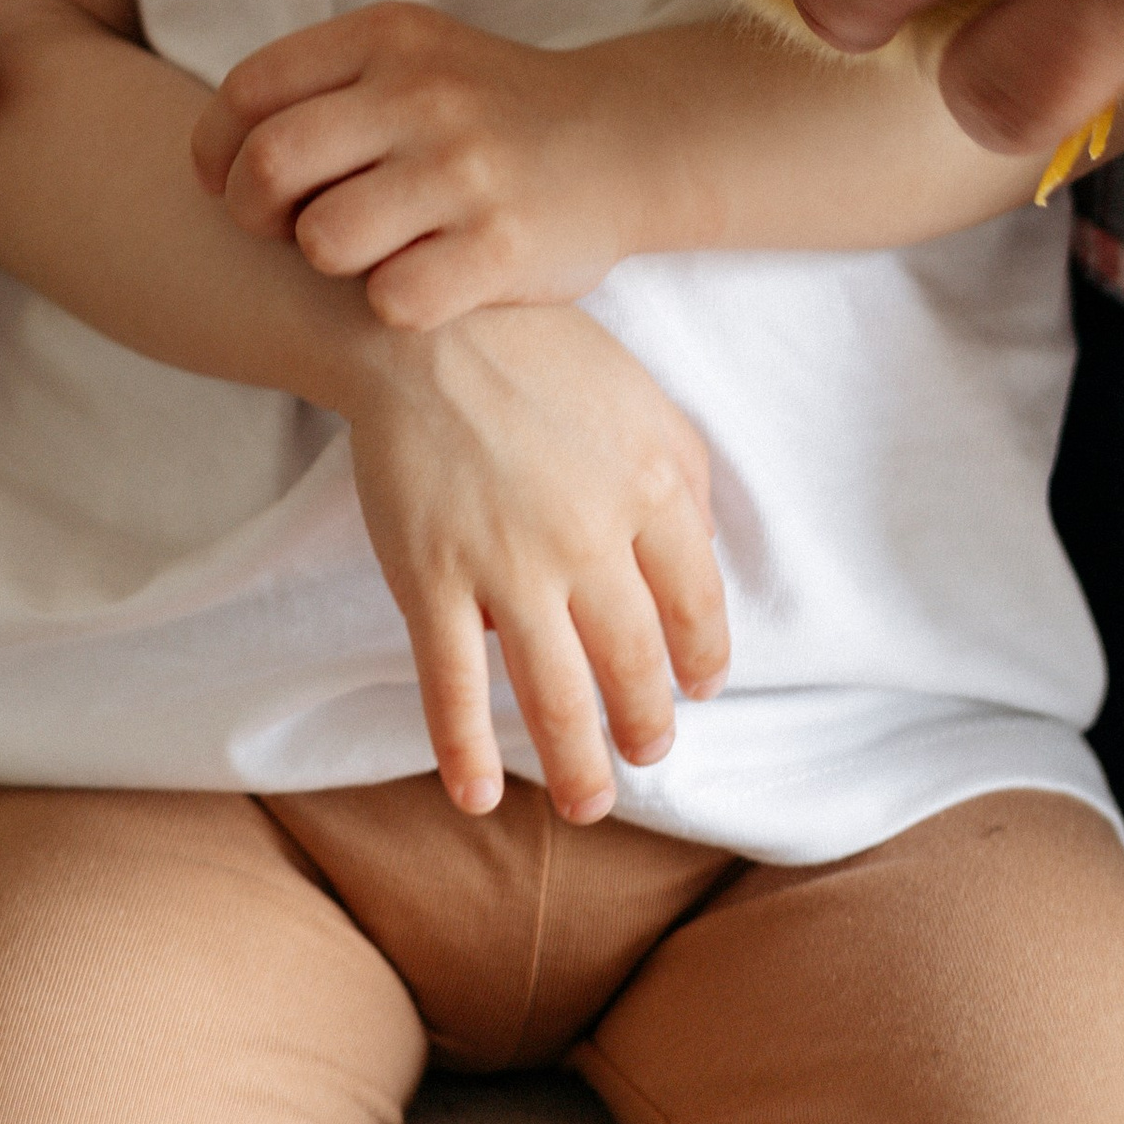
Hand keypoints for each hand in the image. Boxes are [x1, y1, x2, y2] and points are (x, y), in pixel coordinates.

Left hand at [194, 4, 630, 326]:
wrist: (622, 140)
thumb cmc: (487, 110)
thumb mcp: (410, 58)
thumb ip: (320, 86)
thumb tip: (215, 155)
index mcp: (387, 38)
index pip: (248, 90)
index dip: (215, 148)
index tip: (226, 180)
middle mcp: (423, 95)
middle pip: (271, 164)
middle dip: (253, 211)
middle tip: (280, 228)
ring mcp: (464, 171)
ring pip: (324, 240)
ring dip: (327, 259)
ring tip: (361, 251)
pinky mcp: (501, 248)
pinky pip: (393, 299)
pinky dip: (392, 303)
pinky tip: (420, 283)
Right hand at [342, 303, 725, 824]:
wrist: (417, 321)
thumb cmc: (536, 347)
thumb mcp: (638, 390)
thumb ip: (685, 468)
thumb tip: (705, 551)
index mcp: (648, 485)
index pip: (695, 604)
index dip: (702, 659)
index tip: (697, 689)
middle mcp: (587, 535)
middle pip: (633, 664)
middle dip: (645, 727)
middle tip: (646, 754)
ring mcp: (505, 562)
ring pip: (553, 694)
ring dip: (577, 764)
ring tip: (588, 803)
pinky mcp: (430, 575)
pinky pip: (451, 681)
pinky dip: (464, 748)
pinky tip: (479, 794)